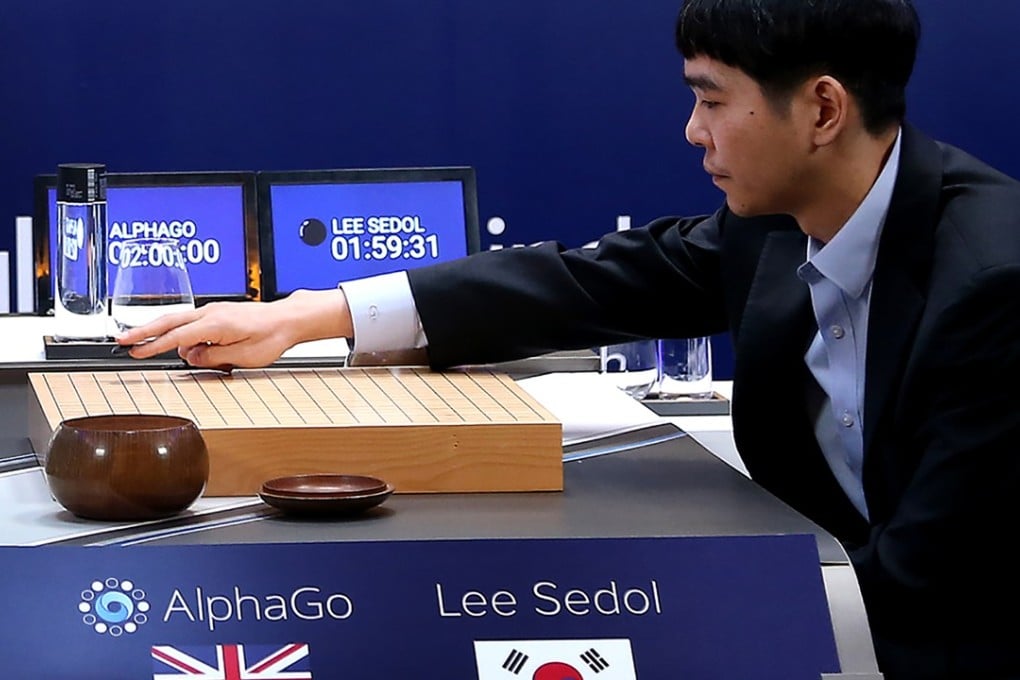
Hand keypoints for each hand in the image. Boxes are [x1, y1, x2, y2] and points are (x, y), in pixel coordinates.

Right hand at [115, 288, 352, 368]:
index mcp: (215, 324)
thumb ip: (213, 356)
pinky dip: (181, 331)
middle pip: (169, 321)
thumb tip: (191, 356)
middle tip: (122, 341)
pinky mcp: (220, 313)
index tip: (135, 352)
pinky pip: (193, 322)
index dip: (153, 345)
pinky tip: (182, 345)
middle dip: (144, 331)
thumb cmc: (272, 336)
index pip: (176, 336)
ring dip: (162, 333)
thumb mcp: (243, 356)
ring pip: (179, 321)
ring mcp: (215, 310)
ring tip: (143, 344)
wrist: (290, 319)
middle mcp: (211, 313)